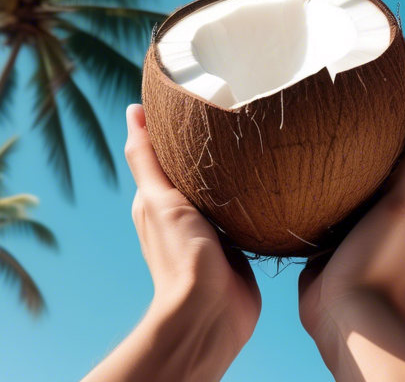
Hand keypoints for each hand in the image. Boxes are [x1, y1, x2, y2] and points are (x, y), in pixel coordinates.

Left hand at [81, 104, 259, 381]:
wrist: (211, 311)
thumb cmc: (180, 255)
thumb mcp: (158, 198)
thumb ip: (146, 159)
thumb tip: (133, 112)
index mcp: (159, 200)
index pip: (165, 153)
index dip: (175, 126)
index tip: (194, 92)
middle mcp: (185, 213)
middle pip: (198, 169)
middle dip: (210, 144)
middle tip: (234, 107)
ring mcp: (213, 230)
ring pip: (225, 189)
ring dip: (237, 170)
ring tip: (258, 138)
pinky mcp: (240, 244)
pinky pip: (248, 212)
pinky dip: (256, 196)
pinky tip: (271, 180)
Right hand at [298, 106, 404, 381]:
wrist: (347, 314)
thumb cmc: (379, 259)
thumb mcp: (404, 204)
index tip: (396, 97)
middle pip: (401, 167)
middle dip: (387, 141)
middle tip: (361, 110)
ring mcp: (374, 230)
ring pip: (369, 186)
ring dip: (358, 165)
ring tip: (336, 134)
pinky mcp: (346, 242)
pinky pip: (343, 207)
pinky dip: (337, 189)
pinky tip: (318, 174)